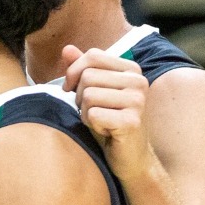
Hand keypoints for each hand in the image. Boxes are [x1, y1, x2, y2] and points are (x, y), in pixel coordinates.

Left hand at [61, 46, 153, 181]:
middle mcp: (138, 81)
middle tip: (92, 111)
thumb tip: (66, 48)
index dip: (73, 72)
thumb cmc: (109, 122)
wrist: (130, 157)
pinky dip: (93, 125)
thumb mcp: (93, 92)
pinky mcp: (132, 120)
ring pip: (88, 95)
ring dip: (86, 113)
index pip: (92, 56)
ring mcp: (138, 100)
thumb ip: (82, 70)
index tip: (71, 90)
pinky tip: (106, 131)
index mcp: (131, 69)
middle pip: (87, 77)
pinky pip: (94, 115)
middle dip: (80, 97)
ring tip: (101, 121)